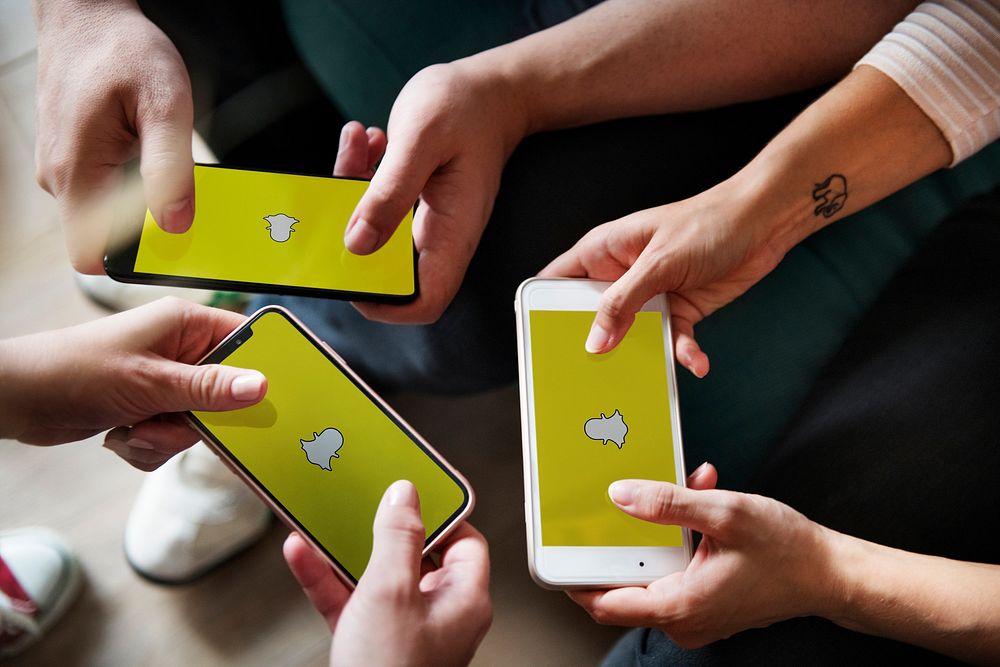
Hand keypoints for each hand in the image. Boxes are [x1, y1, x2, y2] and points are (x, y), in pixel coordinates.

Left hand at [0, 297, 265, 468]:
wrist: (18, 400)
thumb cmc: (76, 371)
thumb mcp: (151, 382)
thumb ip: (210, 388)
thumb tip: (261, 386)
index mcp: (185, 325)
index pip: (245, 340)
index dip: (262, 367)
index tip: (273, 397)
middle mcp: (180, 350)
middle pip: (225, 393)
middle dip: (196, 420)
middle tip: (169, 420)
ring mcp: (165, 381)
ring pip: (198, 422)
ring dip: (167, 437)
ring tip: (133, 429)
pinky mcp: (150, 407)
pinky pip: (174, 436)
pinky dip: (150, 445)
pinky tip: (122, 435)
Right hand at [34, 0, 194, 272]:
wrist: (89, 17)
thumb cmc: (125, 51)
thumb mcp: (165, 104)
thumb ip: (171, 168)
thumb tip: (177, 225)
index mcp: (78, 172)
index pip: (90, 255)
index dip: (130, 261)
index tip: (170, 245)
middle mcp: (62, 178)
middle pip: (105, 238)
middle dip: (148, 230)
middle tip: (187, 202)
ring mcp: (65, 170)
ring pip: (107, 214)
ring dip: (143, 202)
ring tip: (169, 166)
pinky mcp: (76, 159)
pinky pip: (106, 190)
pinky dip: (135, 183)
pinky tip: (154, 154)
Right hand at [284, 480, 491, 666]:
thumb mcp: (392, 591)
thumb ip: (399, 538)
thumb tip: (406, 496)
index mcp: (463, 599)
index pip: (464, 540)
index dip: (441, 512)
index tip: (414, 488)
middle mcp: (438, 614)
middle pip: (415, 555)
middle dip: (382, 529)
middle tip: (364, 501)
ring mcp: (403, 630)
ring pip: (376, 577)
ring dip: (346, 551)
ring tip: (324, 522)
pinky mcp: (370, 644)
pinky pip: (350, 601)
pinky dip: (327, 579)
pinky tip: (303, 554)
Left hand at [337, 62, 527, 323]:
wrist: (493, 89)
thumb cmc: (467, 108)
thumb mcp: (421, 140)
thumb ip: (389, 193)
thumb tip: (357, 244)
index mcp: (451, 233)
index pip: (425, 301)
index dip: (386, 304)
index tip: (351, 276)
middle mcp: (440, 235)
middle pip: (387, 268)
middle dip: (351, 234)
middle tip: (338, 190)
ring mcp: (426, 220)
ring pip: (374, 231)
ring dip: (352, 193)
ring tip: (357, 147)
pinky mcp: (413, 201)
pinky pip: (376, 203)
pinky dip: (361, 175)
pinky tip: (366, 141)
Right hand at [540, 177, 787, 376]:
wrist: (765, 222)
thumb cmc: (708, 223)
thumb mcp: (658, 263)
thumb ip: (623, 302)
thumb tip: (595, 342)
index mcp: (604, 251)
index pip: (558, 280)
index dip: (543, 308)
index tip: (538, 340)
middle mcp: (622, 274)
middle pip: (592, 316)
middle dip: (592, 344)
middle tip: (588, 372)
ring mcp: (650, 294)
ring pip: (632, 335)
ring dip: (640, 356)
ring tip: (641, 379)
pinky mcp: (680, 310)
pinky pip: (671, 340)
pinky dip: (681, 353)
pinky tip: (696, 362)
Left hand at [569, 463, 837, 647]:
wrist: (830, 574)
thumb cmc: (787, 550)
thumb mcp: (724, 513)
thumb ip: (668, 504)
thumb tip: (620, 496)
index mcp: (680, 606)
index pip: (604, 604)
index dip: (574, 580)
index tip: (556, 554)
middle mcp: (683, 620)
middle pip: (622, 588)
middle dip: (618, 545)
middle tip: (606, 510)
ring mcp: (695, 617)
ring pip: (651, 577)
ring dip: (653, 536)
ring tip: (671, 496)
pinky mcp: (705, 606)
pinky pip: (673, 577)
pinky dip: (676, 544)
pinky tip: (694, 508)